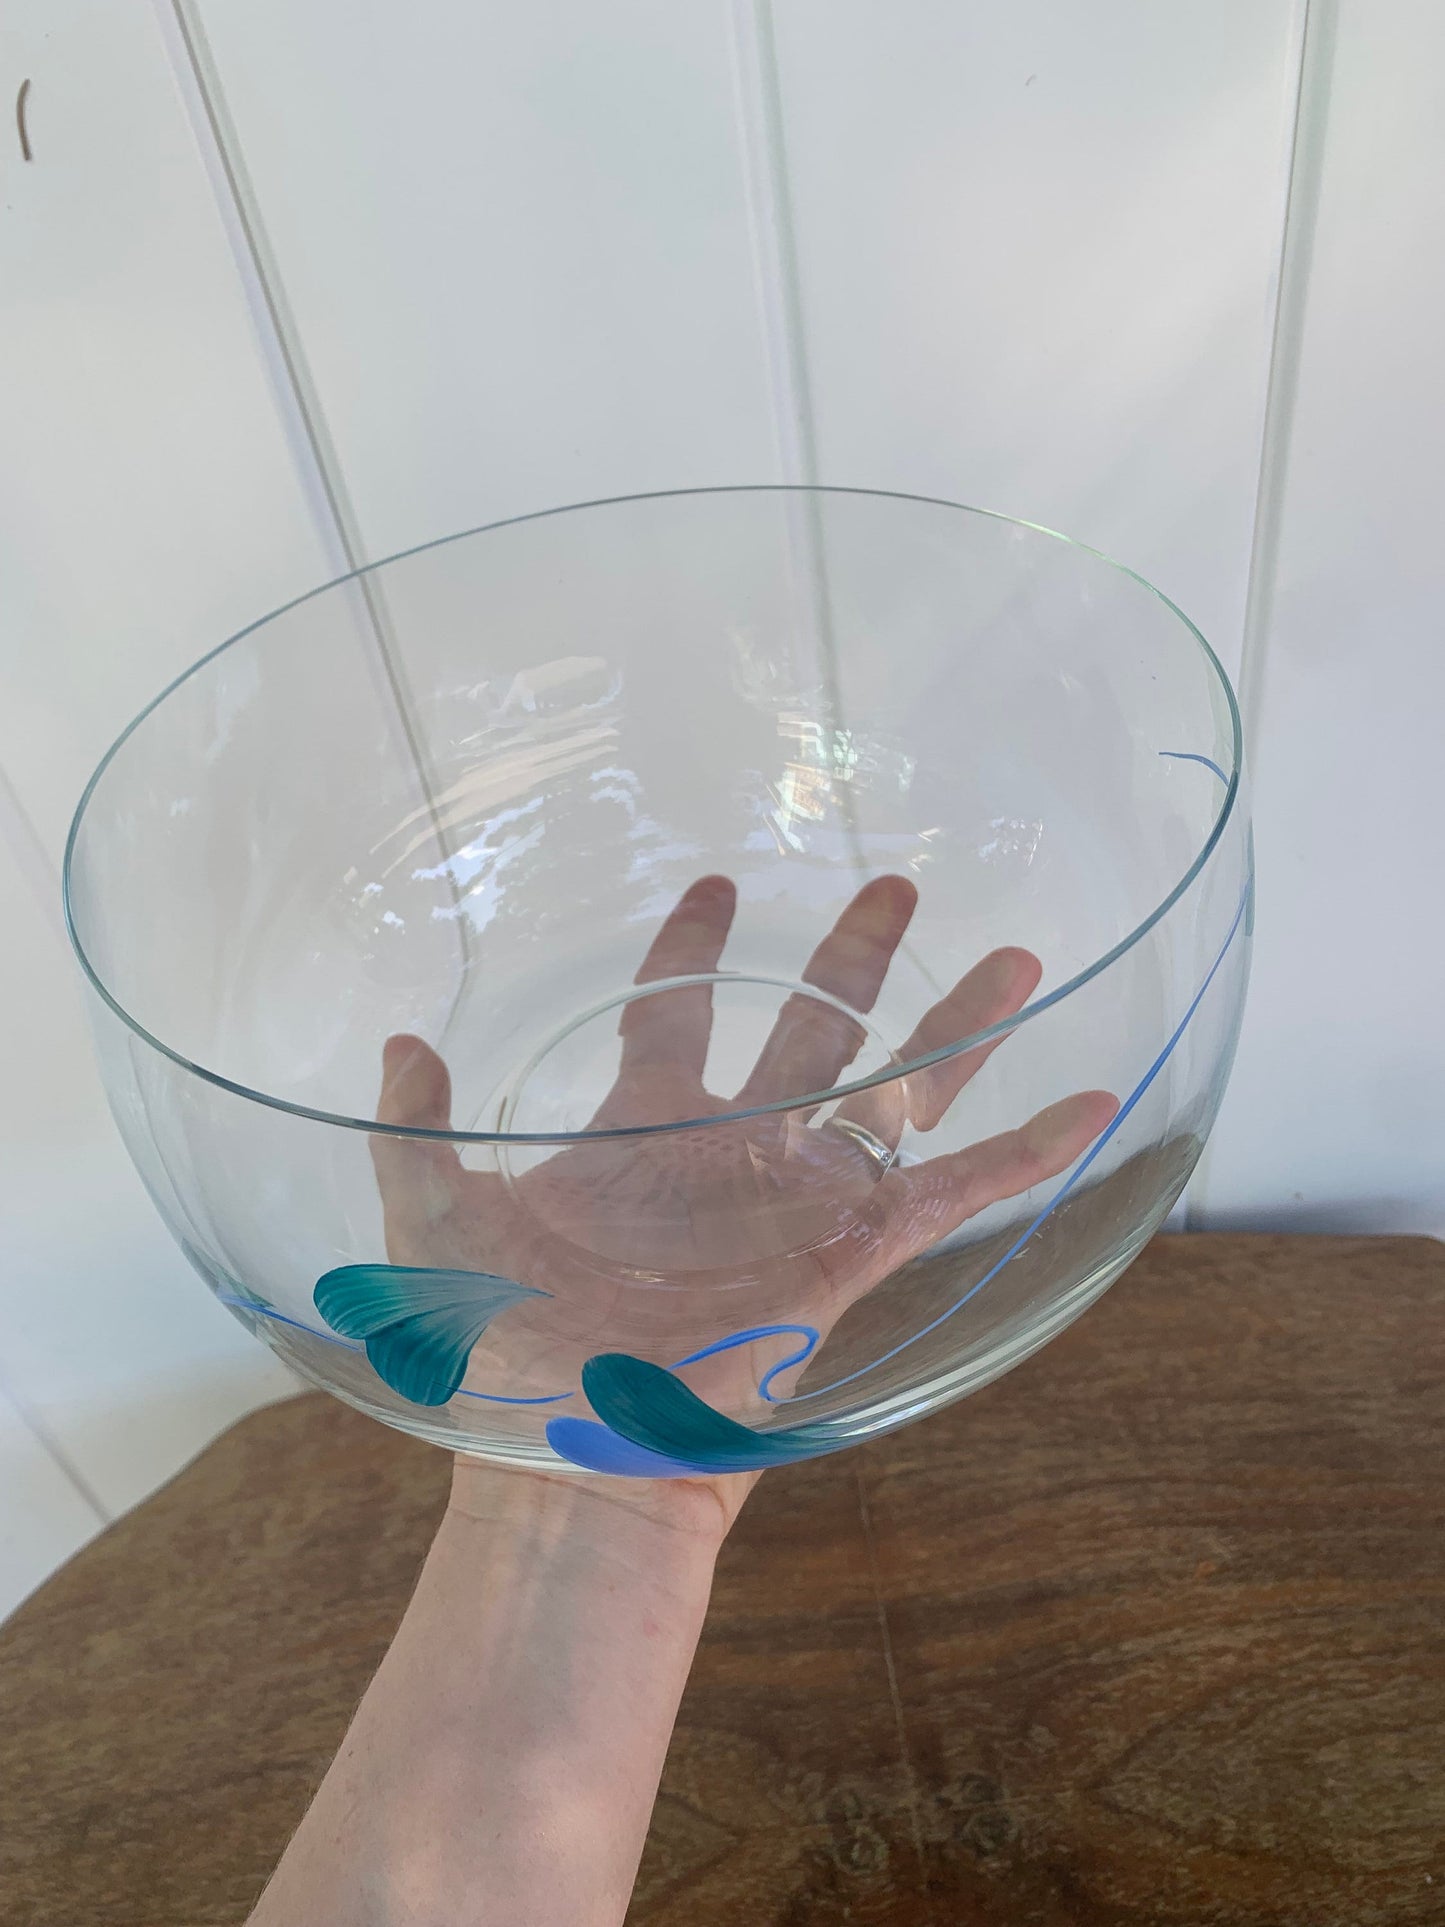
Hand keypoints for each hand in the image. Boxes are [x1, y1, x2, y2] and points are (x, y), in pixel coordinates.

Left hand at [362, 875, 1115, 1532]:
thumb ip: (415, 1125)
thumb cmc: (498, 1350)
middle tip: (896, 885)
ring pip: (895, 1092)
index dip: (691, 949)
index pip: (675, 1010)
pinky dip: (1023, 1155)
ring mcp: (797, 1200)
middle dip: (855, 958)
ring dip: (959, 1028)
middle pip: (813, 1028)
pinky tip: (1088, 1105)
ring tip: (1017, 957)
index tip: (717, 888)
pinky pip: (949, 1192)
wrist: (569, 1457)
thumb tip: (403, 1039)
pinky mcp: (848, 1255)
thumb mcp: (431, 1218)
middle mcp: (733, 1153)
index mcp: (644, 1131)